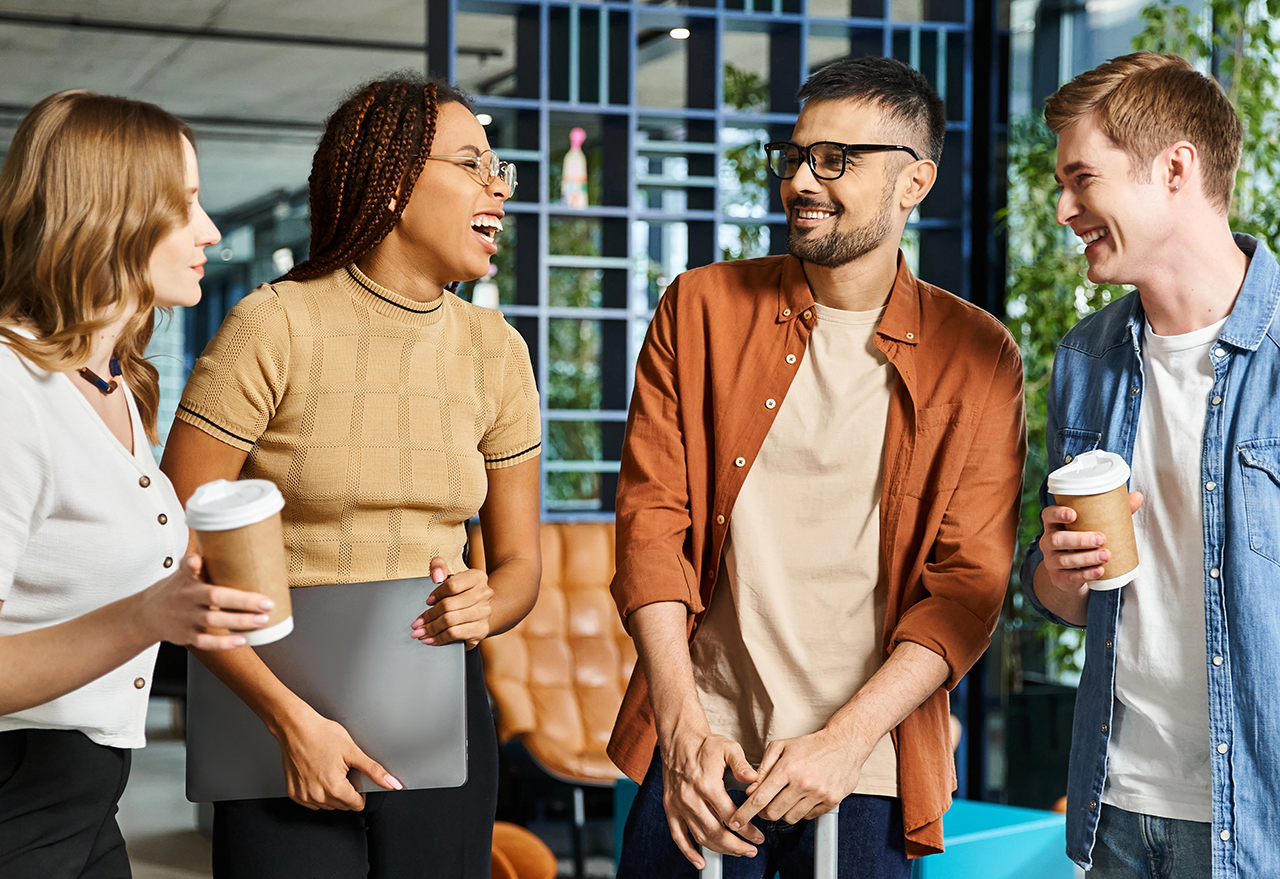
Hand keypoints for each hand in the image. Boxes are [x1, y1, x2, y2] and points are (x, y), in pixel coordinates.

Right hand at [136, 554, 271, 650]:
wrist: (147, 615)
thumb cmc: (175, 590)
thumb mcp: (183, 573)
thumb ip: (205, 563)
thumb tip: (234, 545)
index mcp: (185, 579)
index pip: (187, 568)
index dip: (191, 564)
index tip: (196, 561)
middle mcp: (185, 598)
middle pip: (214, 597)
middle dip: (242, 601)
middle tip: (266, 603)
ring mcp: (185, 618)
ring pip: (213, 620)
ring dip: (240, 621)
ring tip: (262, 620)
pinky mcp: (186, 635)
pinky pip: (206, 641)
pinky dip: (224, 643)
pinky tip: (242, 640)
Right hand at [274, 707, 402, 810]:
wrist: (296, 727)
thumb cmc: (321, 735)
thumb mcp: (353, 751)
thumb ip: (374, 770)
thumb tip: (392, 783)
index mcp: (335, 788)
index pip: (357, 805)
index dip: (360, 792)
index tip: (355, 777)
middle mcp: (318, 796)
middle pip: (343, 805)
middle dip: (346, 790)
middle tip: (342, 769)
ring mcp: (304, 797)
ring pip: (327, 805)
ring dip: (332, 792)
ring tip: (329, 769)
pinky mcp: (294, 793)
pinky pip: (312, 802)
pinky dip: (317, 792)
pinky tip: (317, 774)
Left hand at [410, 557, 492, 649]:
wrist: (480, 609)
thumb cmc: (462, 593)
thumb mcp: (450, 576)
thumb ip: (439, 567)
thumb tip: (436, 576)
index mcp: (477, 577)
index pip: (452, 585)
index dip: (436, 594)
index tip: (427, 601)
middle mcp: (484, 594)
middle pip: (449, 606)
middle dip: (429, 616)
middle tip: (417, 623)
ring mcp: (484, 613)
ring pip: (450, 622)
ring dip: (431, 629)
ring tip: (420, 632)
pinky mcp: (481, 630)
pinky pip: (455, 634)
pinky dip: (440, 638)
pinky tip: (431, 639)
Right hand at [660, 729, 763, 867]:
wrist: (679, 740)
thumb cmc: (705, 745)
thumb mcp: (729, 748)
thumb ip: (743, 765)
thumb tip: (755, 779)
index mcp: (707, 784)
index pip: (730, 816)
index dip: (746, 830)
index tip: (758, 837)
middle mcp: (691, 798)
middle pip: (715, 832)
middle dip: (736, 846)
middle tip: (751, 850)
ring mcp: (679, 805)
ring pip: (700, 837)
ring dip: (719, 850)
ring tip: (736, 852)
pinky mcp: (671, 808)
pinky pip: (678, 835)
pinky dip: (688, 852)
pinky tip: (700, 862)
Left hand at [728, 728, 863, 827]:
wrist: (844, 744)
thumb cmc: (809, 745)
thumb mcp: (780, 747)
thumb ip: (762, 768)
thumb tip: (749, 789)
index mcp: (787, 769)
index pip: (759, 799)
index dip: (744, 814)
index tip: (734, 822)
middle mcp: (802, 784)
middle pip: (773, 813)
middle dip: (764, 812)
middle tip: (766, 804)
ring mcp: (818, 794)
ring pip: (790, 818)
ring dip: (784, 811)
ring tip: (788, 796)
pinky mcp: (831, 802)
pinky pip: (808, 817)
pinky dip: (802, 811)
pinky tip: (804, 796)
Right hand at [1037, 492, 1143, 594]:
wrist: (1070, 573)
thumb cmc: (1083, 541)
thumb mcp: (1092, 526)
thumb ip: (1112, 512)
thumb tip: (1137, 496)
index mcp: (1054, 525)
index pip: (1048, 515)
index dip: (1057, 514)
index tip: (1073, 514)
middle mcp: (1048, 542)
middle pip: (1057, 539)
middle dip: (1079, 539)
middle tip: (1102, 538)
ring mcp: (1051, 561)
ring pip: (1064, 559)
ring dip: (1086, 558)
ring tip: (1106, 555)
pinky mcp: (1058, 577)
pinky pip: (1070, 577)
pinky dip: (1086, 574)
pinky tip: (1100, 571)